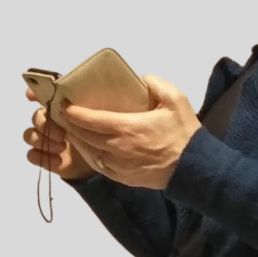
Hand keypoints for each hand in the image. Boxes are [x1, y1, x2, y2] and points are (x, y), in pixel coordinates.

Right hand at [23, 86, 97, 180]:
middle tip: (62, 136)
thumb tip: (70, 103)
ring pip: (29, 135)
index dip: (34, 94)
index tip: (30, 97)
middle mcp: (50, 122)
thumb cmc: (97, 136)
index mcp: (61, 110)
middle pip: (35, 118)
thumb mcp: (96, 120)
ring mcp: (45, 141)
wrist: (100, 164)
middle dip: (44, 125)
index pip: (42, 96)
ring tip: (61, 148)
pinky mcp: (44, 158)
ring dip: (42, 141)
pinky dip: (41, 157)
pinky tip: (58, 161)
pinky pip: (31, 155)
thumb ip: (85, 109)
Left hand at [56, 76, 202, 190]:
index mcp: (127, 128)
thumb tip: (138, 79)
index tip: (64, 105)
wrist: (193, 168)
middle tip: (65, 114)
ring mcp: (118, 166)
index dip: (73, 112)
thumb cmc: (184, 133)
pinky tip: (90, 147)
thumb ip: (154, 83)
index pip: (90, 120)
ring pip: (89, 152)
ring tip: (74, 129)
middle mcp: (117, 148)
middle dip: (71, 125)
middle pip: (84, 136)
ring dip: (79, 140)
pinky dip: (91, 154)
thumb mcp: (175, 99)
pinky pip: (99, 165)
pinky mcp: (122, 178)